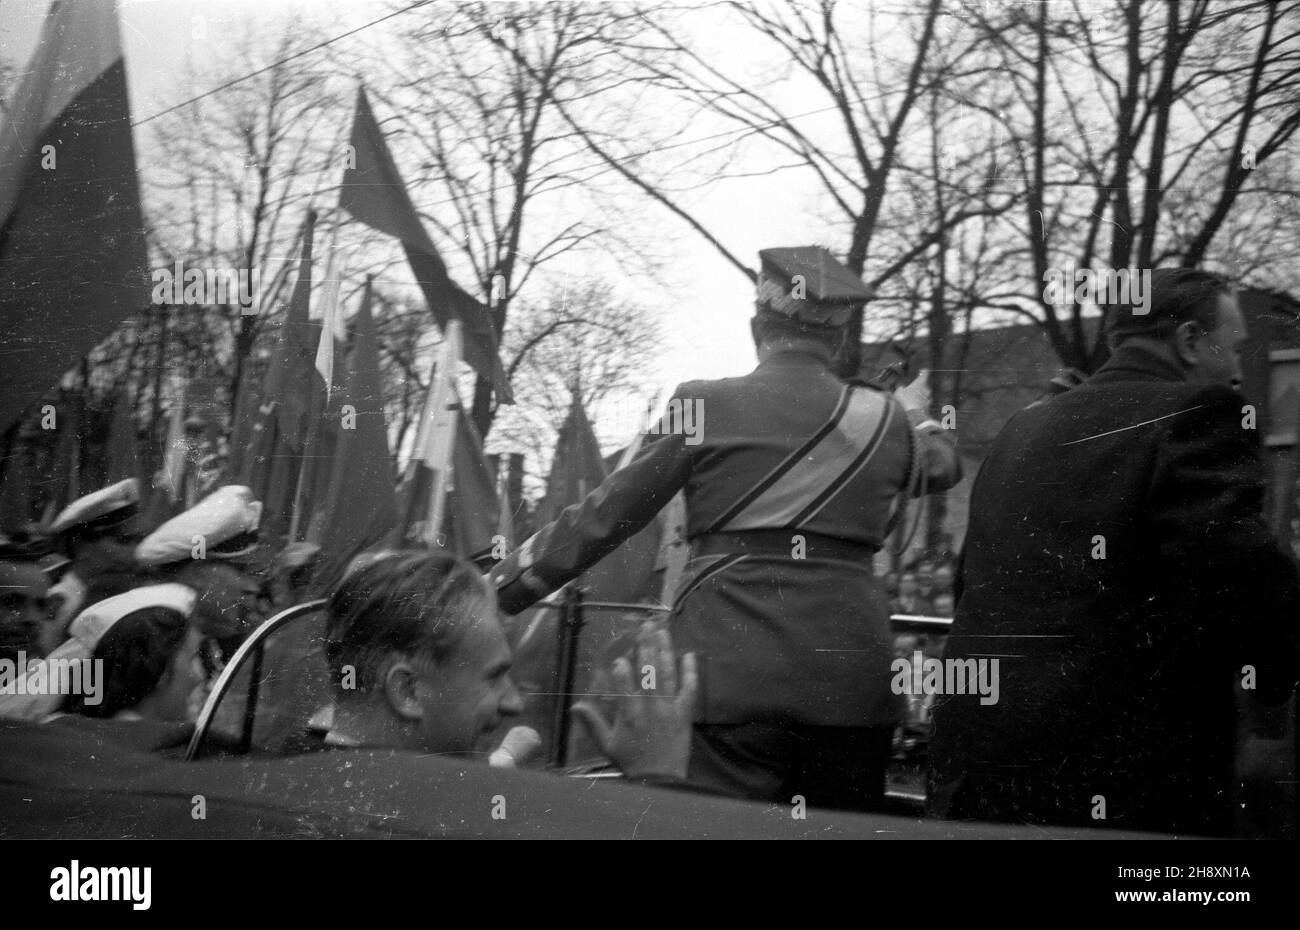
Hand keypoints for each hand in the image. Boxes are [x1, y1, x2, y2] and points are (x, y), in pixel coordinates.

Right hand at [571, 622, 696, 779]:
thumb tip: (575, 706)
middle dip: (646, 646)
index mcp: (629, 714)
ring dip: (665, 650)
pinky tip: (689, 654)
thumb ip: (593, 723)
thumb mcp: (608, 745)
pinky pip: (689, 689)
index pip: (624, 685)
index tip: (620, 657)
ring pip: (667, 673)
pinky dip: (690, 671)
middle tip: (645, 625)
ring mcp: (670, 708)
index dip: (622, 669)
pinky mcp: (685, 713)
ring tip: (662, 630)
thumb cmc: (632, 762)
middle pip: (648, 671)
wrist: (661, 780)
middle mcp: (650, 707)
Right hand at [893, 368, 931, 416]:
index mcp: (921, 382)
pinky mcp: (929, 406)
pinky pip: (925, 401)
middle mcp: (928, 388)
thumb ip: (900, 387)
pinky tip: (915, 405)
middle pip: (925, 383)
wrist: (915, 415)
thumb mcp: (899, 392)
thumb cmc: (907, 400)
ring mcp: (929, 397)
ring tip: (912, 398)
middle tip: (912, 387)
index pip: (926, 372)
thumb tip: (900, 385)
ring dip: (920, 394)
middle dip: (919, 385)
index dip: (923, 371)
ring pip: (925, 393)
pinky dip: (921, 402)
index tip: (920, 371)